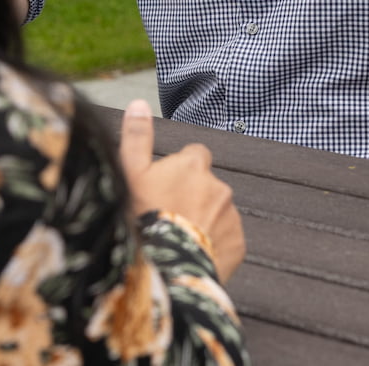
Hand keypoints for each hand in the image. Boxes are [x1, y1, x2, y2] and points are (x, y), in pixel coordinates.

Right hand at [119, 100, 245, 281]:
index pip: (195, 155)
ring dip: (204, 219)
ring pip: (217, 211)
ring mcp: (231, 216)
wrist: (165, 266)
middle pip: (207, 185)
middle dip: (193, 196)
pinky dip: (214, 243)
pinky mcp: (238, 244)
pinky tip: (192, 251)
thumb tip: (139, 102)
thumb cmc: (142, 216)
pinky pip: (226, 238)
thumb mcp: (130, 172)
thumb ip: (136, 136)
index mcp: (194, 165)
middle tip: (169, 214)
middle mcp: (219, 186)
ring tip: (179, 236)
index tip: (166, 186)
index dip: (180, 169)